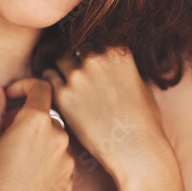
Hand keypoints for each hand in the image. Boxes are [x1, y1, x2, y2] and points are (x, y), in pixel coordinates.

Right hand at [0, 78, 75, 190]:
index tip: (9, 96)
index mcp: (37, 122)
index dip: (24, 86)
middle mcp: (60, 138)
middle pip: (47, 115)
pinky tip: (24, 177)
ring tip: (13, 159)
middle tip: (4, 132)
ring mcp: (68, 163)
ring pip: (54, 139)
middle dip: (27, 117)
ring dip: (38, 140)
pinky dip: (45, 161)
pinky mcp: (69, 184)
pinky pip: (59, 162)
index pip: (41, 87)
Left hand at [35, 45, 170, 179]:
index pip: (94, 41)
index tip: (86, 61)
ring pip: (58, 60)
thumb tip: (114, 69)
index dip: (88, 52)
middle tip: (73, 73)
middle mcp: (96, 58)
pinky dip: (50, 83)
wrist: (136, 150)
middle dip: (74, 59)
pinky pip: (47, 78)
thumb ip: (124, 70)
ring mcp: (78, 75)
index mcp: (118, 52)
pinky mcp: (63, 95)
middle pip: (74, 48)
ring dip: (60, 69)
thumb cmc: (144, 122)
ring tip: (63, 82)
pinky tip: (57, 93)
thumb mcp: (141, 85)